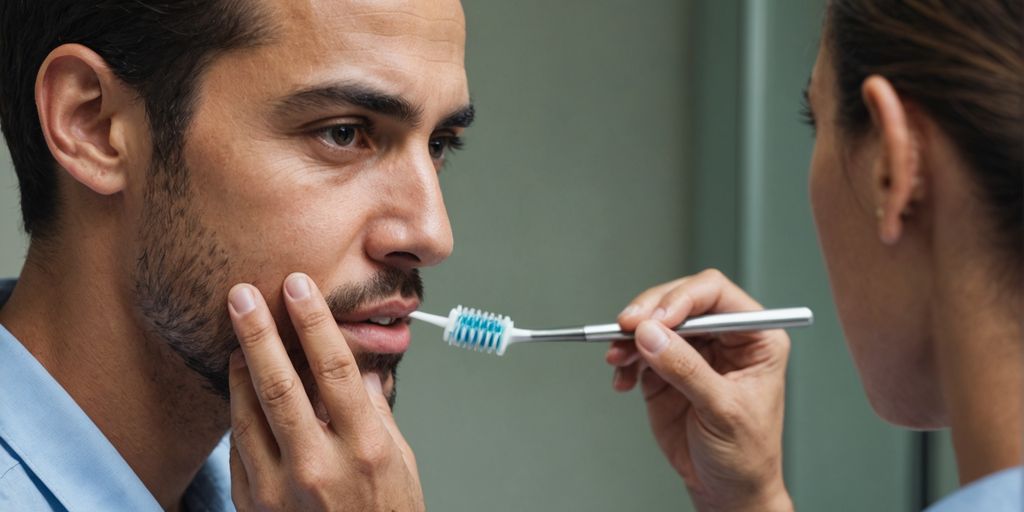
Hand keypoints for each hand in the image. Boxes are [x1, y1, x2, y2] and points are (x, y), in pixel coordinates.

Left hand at [227, 272, 423, 510]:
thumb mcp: (400, 461)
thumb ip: (375, 411)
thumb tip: (360, 368)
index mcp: (365, 447)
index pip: (332, 368)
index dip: (313, 321)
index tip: (297, 286)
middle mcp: (320, 466)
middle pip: (279, 384)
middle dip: (258, 332)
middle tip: (241, 294)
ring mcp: (282, 490)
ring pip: (248, 413)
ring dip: (240, 368)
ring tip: (238, 336)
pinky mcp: (255, 506)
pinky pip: (240, 447)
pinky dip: (239, 411)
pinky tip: (240, 386)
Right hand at [607, 269, 792, 511]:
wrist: (726, 490)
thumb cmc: (746, 454)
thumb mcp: (723, 410)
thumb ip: (686, 369)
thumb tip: (651, 335)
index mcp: (754, 337)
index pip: (715, 294)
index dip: (682, 298)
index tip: (656, 318)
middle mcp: (722, 336)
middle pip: (679, 300)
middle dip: (649, 313)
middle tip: (626, 328)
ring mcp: (692, 352)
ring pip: (654, 322)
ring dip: (630, 336)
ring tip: (618, 358)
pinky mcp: (665, 370)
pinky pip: (638, 350)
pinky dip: (624, 360)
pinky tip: (622, 379)